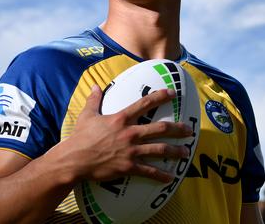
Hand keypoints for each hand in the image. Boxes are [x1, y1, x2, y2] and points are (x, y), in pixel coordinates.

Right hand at [62, 85, 192, 182]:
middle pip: (160, 129)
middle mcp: (131, 133)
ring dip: (175, 151)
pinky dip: (161, 175)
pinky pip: (149, 171)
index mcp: (122, 118)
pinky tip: (170, 178)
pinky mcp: (129, 166)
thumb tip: (95, 86)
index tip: (172, 93)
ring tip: (186, 152)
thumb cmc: (80, 137)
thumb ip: (94, 100)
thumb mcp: (87, 115)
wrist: (75, 159)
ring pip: (160, 150)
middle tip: (189, 130)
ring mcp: (131, 150)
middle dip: (177, 129)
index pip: (145, 104)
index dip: (160, 97)